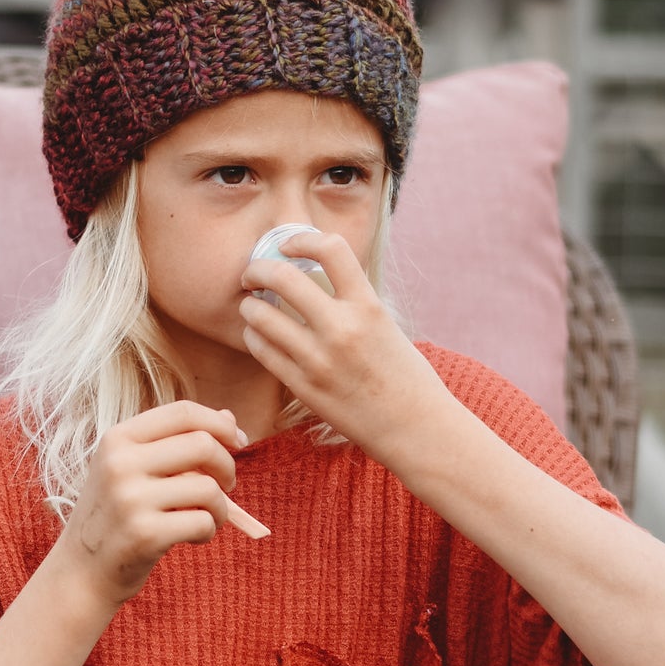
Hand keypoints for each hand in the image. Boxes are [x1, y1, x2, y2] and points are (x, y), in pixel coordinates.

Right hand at [59, 402, 247, 609]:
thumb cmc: (116, 515)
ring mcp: (131, 499)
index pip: (182, 412)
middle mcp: (120, 463)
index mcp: (117, 439)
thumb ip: (175, 441)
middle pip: (203, 445)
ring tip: (206, 518)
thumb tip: (230, 417)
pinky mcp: (145, 534)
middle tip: (226, 486)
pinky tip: (192, 538)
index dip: (220, 424)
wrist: (82, 571)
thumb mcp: (131, 468)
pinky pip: (204, 522)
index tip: (238, 441)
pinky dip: (208, 531)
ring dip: (221, 508)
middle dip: (227, 467)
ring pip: (209, 488)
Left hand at [237, 229, 443, 463]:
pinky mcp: (304, 388)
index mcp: (369, 306)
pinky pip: (262, 351)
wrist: (415, 427)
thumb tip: (315, 274)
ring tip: (252, 306)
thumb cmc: (404, 374)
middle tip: (253, 273)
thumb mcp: (385, 324)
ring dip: (249, 305)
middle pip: (282, 277)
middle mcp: (342, 329)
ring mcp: (320, 361)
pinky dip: (254, 336)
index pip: (331, 249)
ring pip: (261, 316)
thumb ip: (352, 299)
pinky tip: (258, 334)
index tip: (288, 244)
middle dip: (258, 268)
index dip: (301, 238)